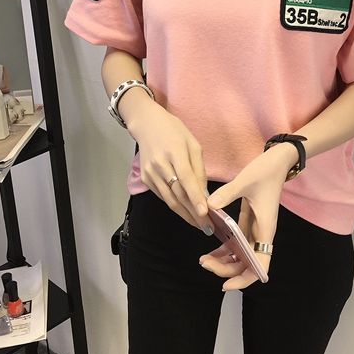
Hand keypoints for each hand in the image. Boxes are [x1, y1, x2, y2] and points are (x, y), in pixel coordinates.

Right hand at [127, 102, 213, 234]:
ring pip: (169, 199)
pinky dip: (175, 206)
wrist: (147, 125)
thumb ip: (199, 168)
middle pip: (178, 193)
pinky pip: (163, 196)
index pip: (186, 178)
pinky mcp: (145, 179)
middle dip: (193, 213)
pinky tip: (186, 213)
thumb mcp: (193, 144)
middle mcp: (160, 164)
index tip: (205, 213)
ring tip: (199, 225)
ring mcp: (150, 173)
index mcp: (175, 151)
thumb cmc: (174, 131)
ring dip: (185, 214)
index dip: (195, 197)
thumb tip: (204, 192)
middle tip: (208, 227)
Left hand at [199, 143, 297, 289]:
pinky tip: (211, 249)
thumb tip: (209, 205)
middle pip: (247, 264)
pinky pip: (236, 243)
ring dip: (224, 262)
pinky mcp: (248, 222)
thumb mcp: (246, 180)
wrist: (276, 160)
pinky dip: (224, 249)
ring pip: (241, 256)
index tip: (226, 284)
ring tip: (204, 260)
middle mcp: (261, 233)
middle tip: (205, 263)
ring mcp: (254, 229)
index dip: (245, 278)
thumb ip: (228, 193)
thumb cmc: (266, 171)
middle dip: (227, 270)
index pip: (260, 265)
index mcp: (266, 229)